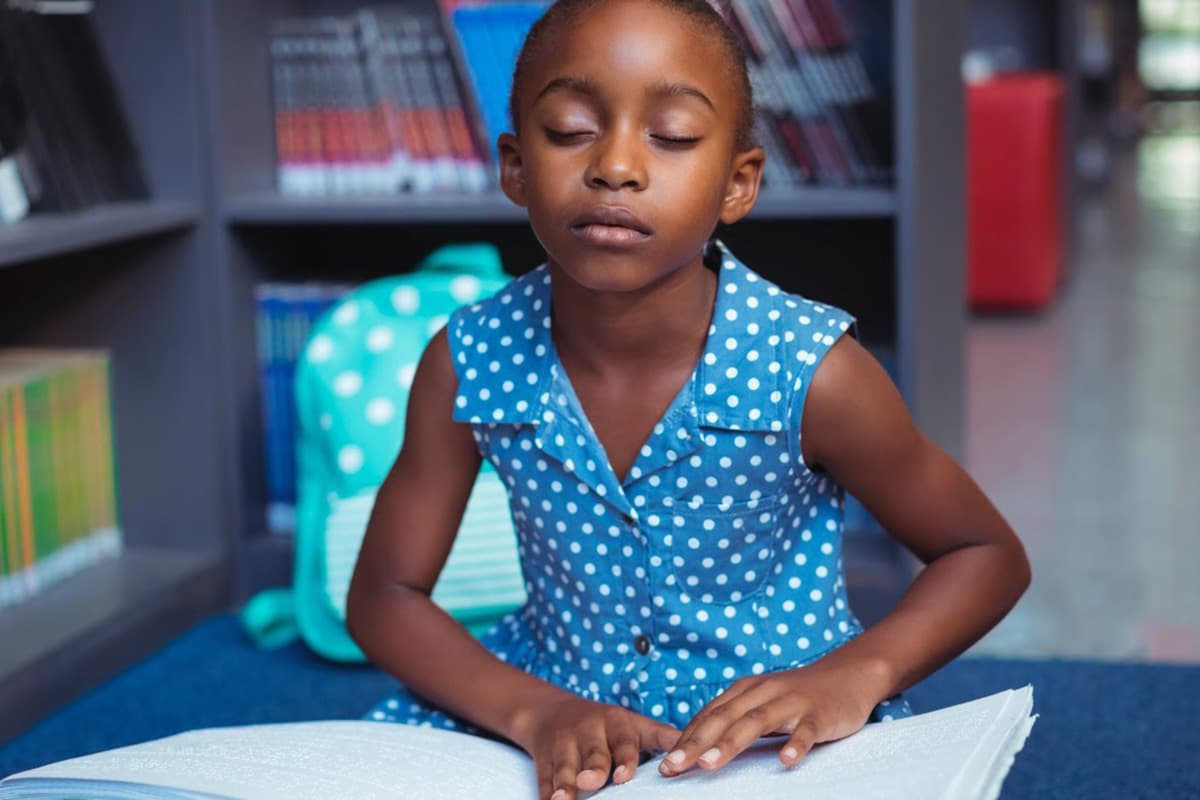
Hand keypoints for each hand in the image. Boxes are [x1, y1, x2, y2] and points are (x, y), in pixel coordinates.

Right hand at [510, 695, 679, 799]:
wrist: (551, 711)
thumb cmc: (605, 725)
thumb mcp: (633, 724)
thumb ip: (662, 736)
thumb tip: (696, 747)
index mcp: (615, 723)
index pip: (623, 741)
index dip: (624, 758)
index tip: (625, 775)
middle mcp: (588, 731)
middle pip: (592, 753)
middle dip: (593, 768)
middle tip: (592, 781)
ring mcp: (562, 745)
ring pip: (564, 766)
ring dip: (564, 784)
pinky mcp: (542, 759)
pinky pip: (543, 778)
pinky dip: (546, 793)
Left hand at [658, 659, 886, 776]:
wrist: (847, 675)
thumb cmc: (797, 696)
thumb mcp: (761, 703)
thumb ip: (734, 721)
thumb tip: (697, 748)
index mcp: (744, 691)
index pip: (708, 717)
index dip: (685, 740)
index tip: (663, 765)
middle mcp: (763, 692)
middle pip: (724, 719)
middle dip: (695, 744)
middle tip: (672, 768)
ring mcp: (791, 702)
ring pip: (756, 722)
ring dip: (730, 743)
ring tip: (709, 764)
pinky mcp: (819, 714)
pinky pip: (805, 730)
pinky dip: (795, 744)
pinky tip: (785, 760)